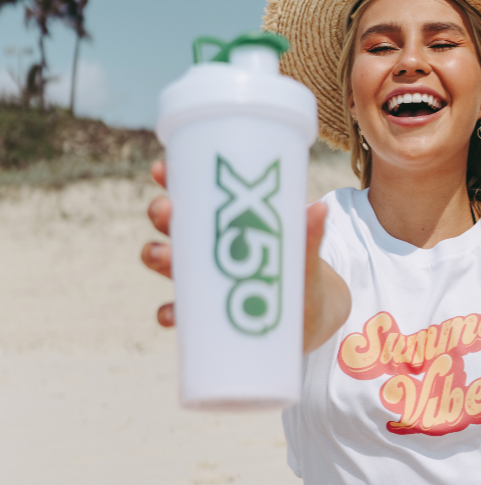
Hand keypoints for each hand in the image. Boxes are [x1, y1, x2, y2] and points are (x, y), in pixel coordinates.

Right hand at [140, 161, 350, 351]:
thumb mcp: (305, 252)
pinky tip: (171, 312)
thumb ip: (309, 234)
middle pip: (172, 225)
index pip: (194, 194)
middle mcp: (209, 249)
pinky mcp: (206, 315)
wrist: (311, 316)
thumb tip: (319, 207)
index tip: (162, 168)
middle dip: (163, 214)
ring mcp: (203, 281)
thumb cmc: (301, 272)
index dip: (171, 179)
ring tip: (165, 255)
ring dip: (157, 256)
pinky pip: (176, 313)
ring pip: (167, 263)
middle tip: (168, 210)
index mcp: (228, 224)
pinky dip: (168, 312)